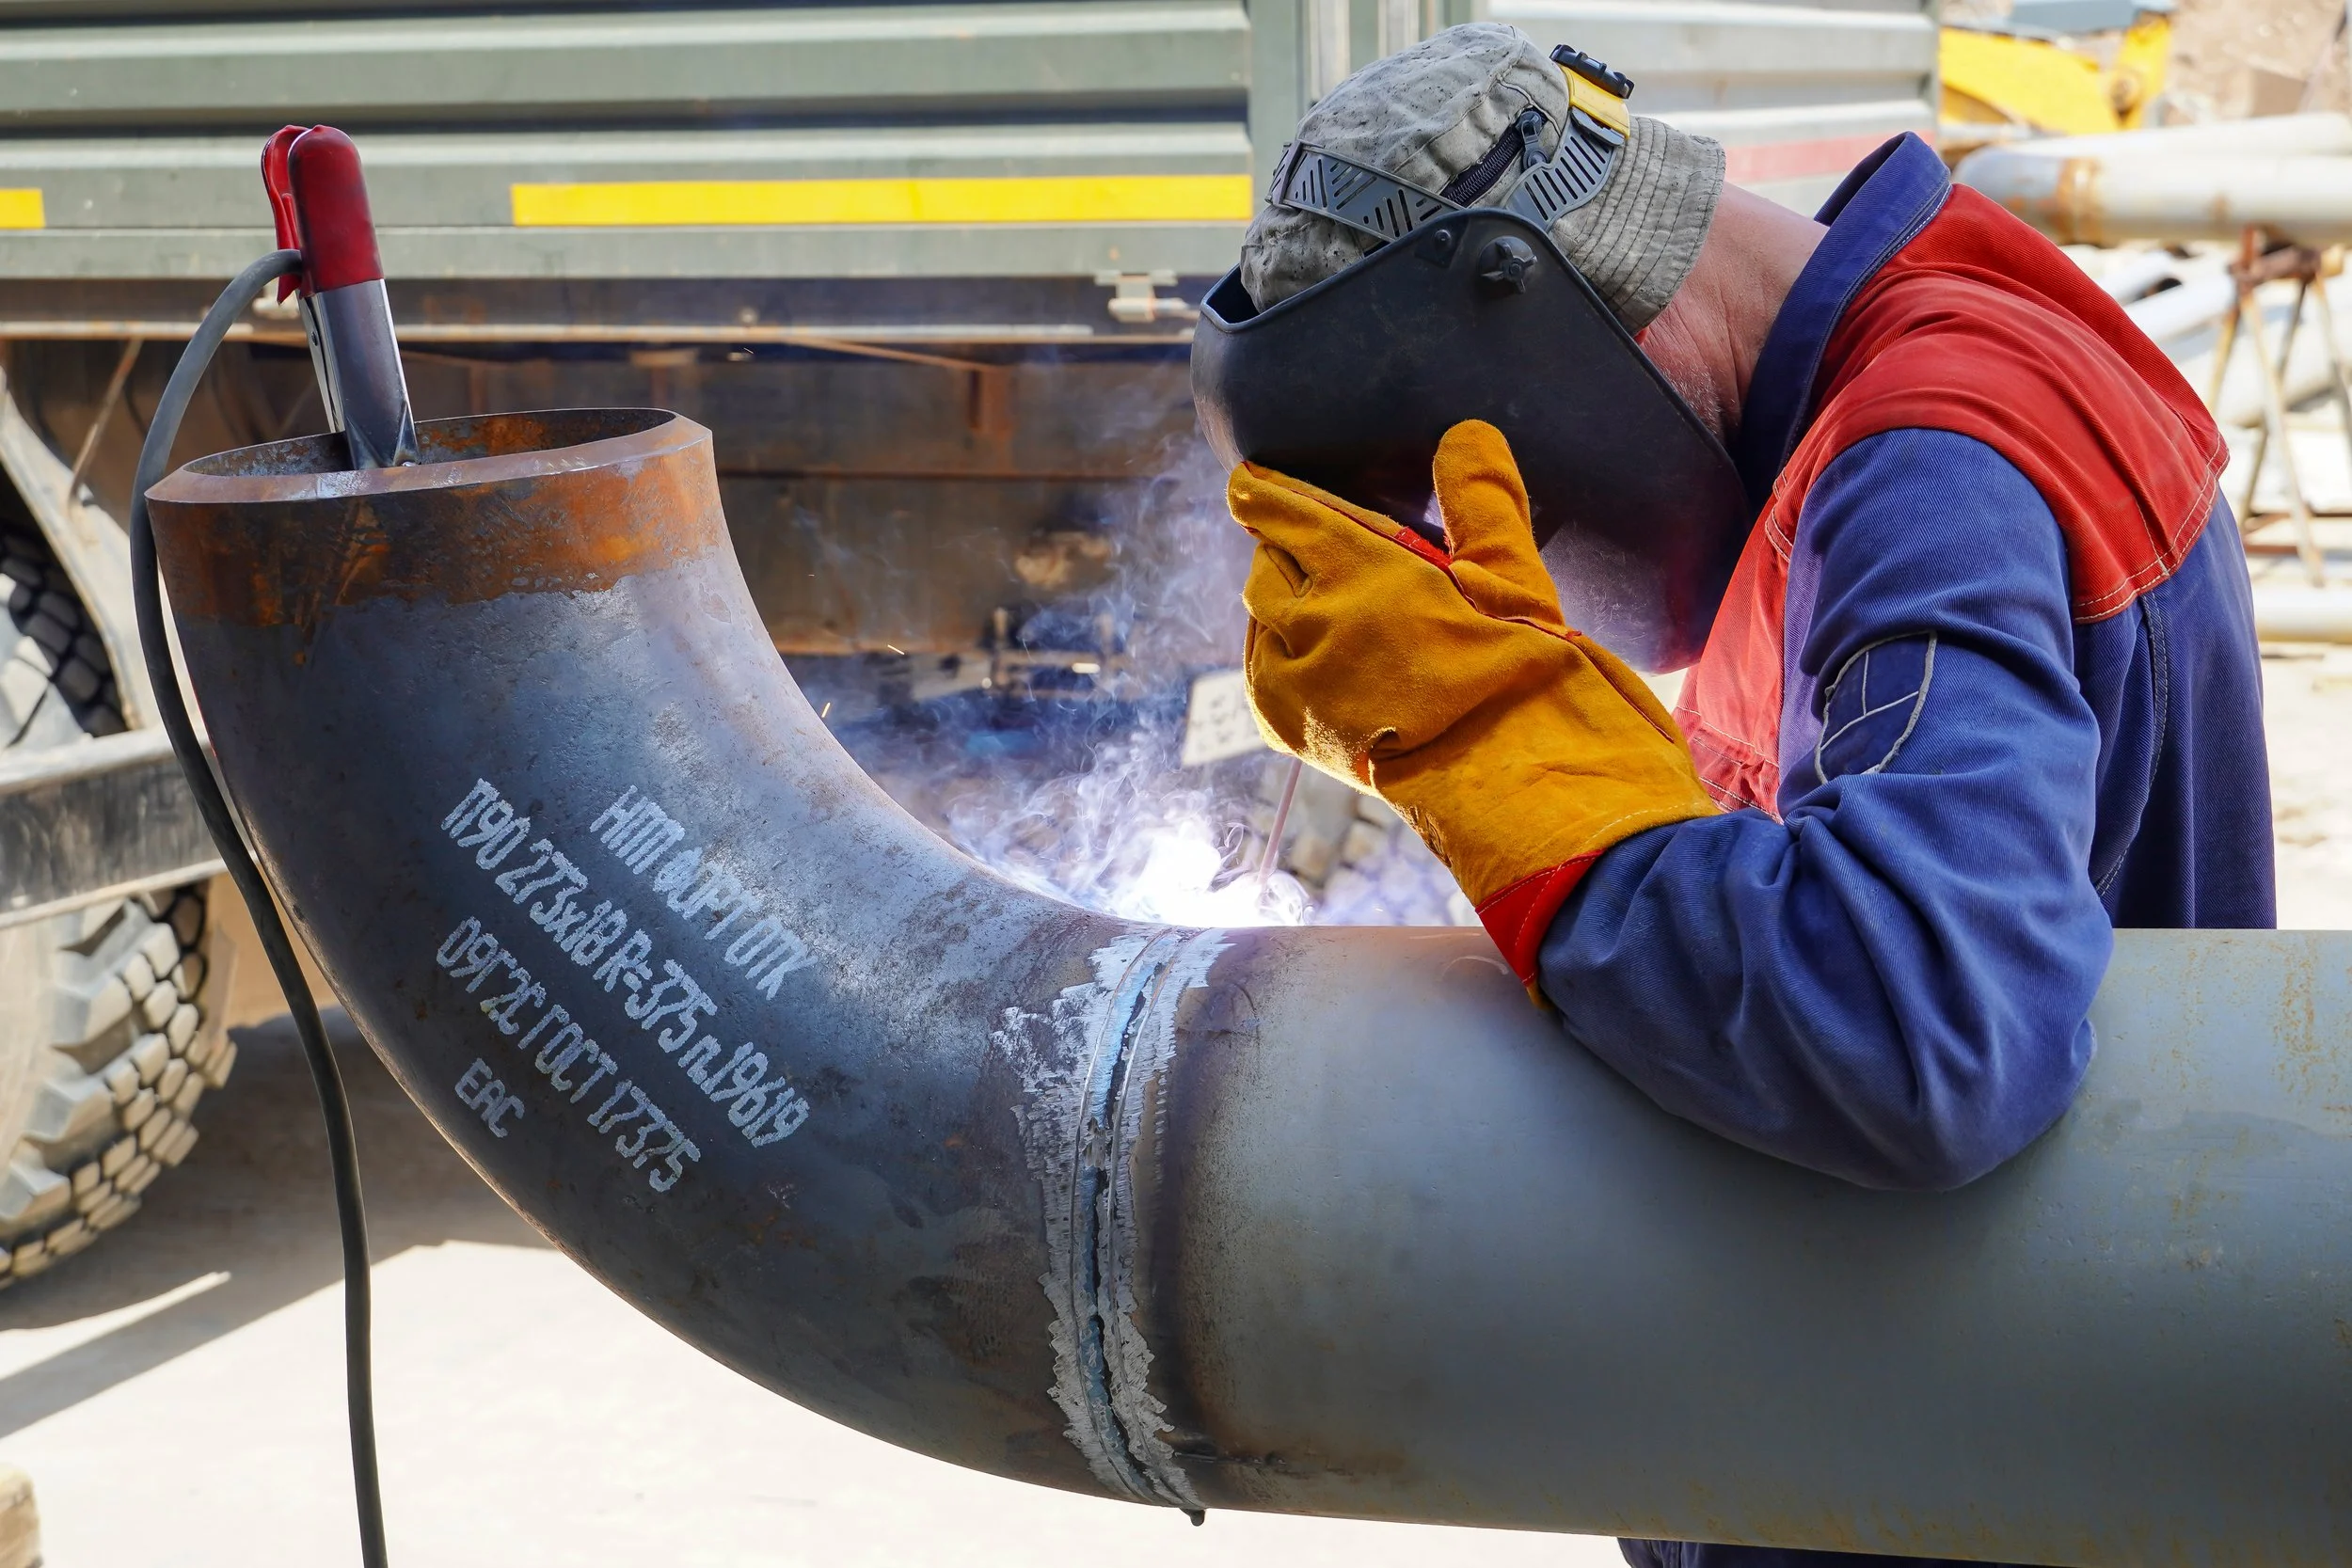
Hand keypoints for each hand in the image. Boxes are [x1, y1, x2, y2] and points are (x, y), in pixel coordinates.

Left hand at [1228, 420, 1716, 983]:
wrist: (1519, 792)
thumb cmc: (1527, 682)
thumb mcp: (1512, 580)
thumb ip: (1482, 502)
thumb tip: (1467, 434)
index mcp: (1356, 571)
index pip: (1281, 513)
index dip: (1265, 495)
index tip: (1251, 484)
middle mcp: (1308, 624)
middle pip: (1267, 565)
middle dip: (1286, 552)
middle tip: (1321, 551)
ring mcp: (1291, 684)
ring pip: (1261, 621)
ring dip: (1283, 607)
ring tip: (1325, 607)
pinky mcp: (1289, 730)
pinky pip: (1264, 673)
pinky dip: (1280, 655)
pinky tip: (1316, 657)